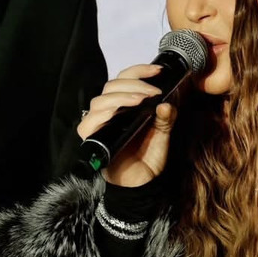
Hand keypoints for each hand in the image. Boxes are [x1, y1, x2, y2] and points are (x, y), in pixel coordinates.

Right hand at [77, 65, 176, 186]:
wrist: (142, 185)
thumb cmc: (148, 159)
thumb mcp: (163, 133)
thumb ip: (166, 116)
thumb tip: (167, 102)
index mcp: (125, 106)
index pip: (124, 79)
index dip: (138, 71)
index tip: (158, 71)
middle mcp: (109, 112)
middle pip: (111, 86)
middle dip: (133, 84)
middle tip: (152, 92)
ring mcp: (99, 124)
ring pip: (100, 99)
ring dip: (122, 96)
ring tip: (142, 100)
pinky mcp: (92, 138)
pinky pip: (91, 120)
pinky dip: (105, 112)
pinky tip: (120, 112)